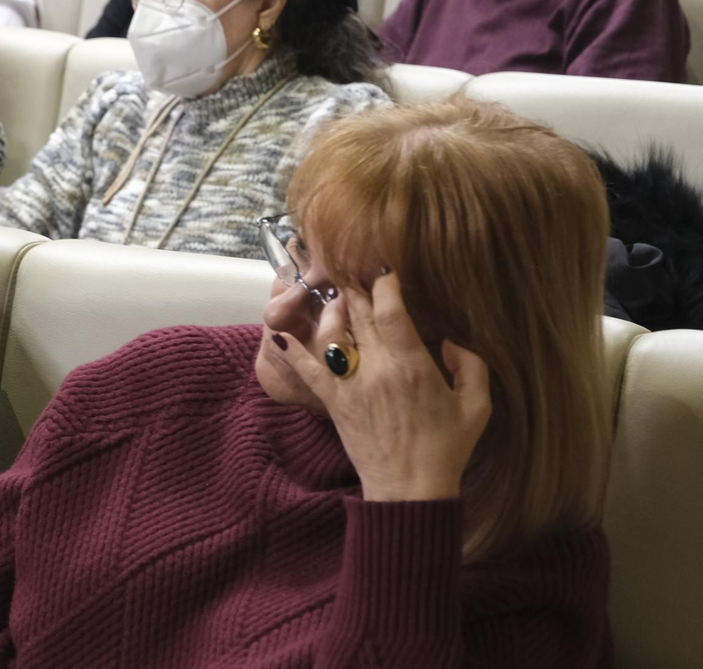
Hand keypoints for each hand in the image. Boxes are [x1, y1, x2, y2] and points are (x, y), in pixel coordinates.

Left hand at [276, 272, 491, 501]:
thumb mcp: (477, 406)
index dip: (384, 283)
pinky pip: (305, 369)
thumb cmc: (447, 448)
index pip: (391, 310)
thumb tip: (450, 340)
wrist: (410, 488)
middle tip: (351, 267)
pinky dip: (290, 349)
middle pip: (358, 314)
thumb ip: (470, 365)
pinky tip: (279, 331)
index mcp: (412, 366)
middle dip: (354, 287)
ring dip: (330, 309)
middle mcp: (376, 369)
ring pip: (330, 333)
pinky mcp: (332, 401)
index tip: (384, 268)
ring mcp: (349, 384)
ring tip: (334, 294)